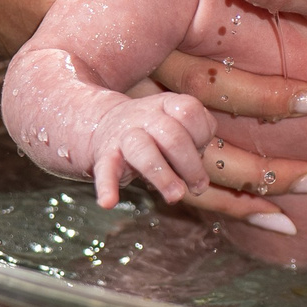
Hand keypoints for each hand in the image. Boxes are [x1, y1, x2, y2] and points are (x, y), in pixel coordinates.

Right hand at [0, 0, 306, 227]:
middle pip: (208, 144)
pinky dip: (222, 205)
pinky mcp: (113, 137)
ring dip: (255, 193)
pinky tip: (271, 224)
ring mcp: (117, 119)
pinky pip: (173, 180)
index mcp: (136, 44)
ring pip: (193, 172)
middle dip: (271, 165)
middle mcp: (126, 90)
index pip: (211, 86)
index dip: (271, 95)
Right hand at [90, 91, 220, 209]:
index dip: (201, 134)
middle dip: (190, 166)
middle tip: (198, 188)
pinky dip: (106, 187)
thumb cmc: (154, 133)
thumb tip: (199, 180)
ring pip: (142, 151)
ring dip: (163, 177)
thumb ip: (194, 143)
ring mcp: (123, 135)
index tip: (201, 151)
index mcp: (167, 105)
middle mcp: (145, 116)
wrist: (106, 124)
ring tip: (175, 196)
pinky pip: (105, 170)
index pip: (189, 111)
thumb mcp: (176, 125)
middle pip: (172, 135)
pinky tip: (108, 202)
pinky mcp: (105, 156)